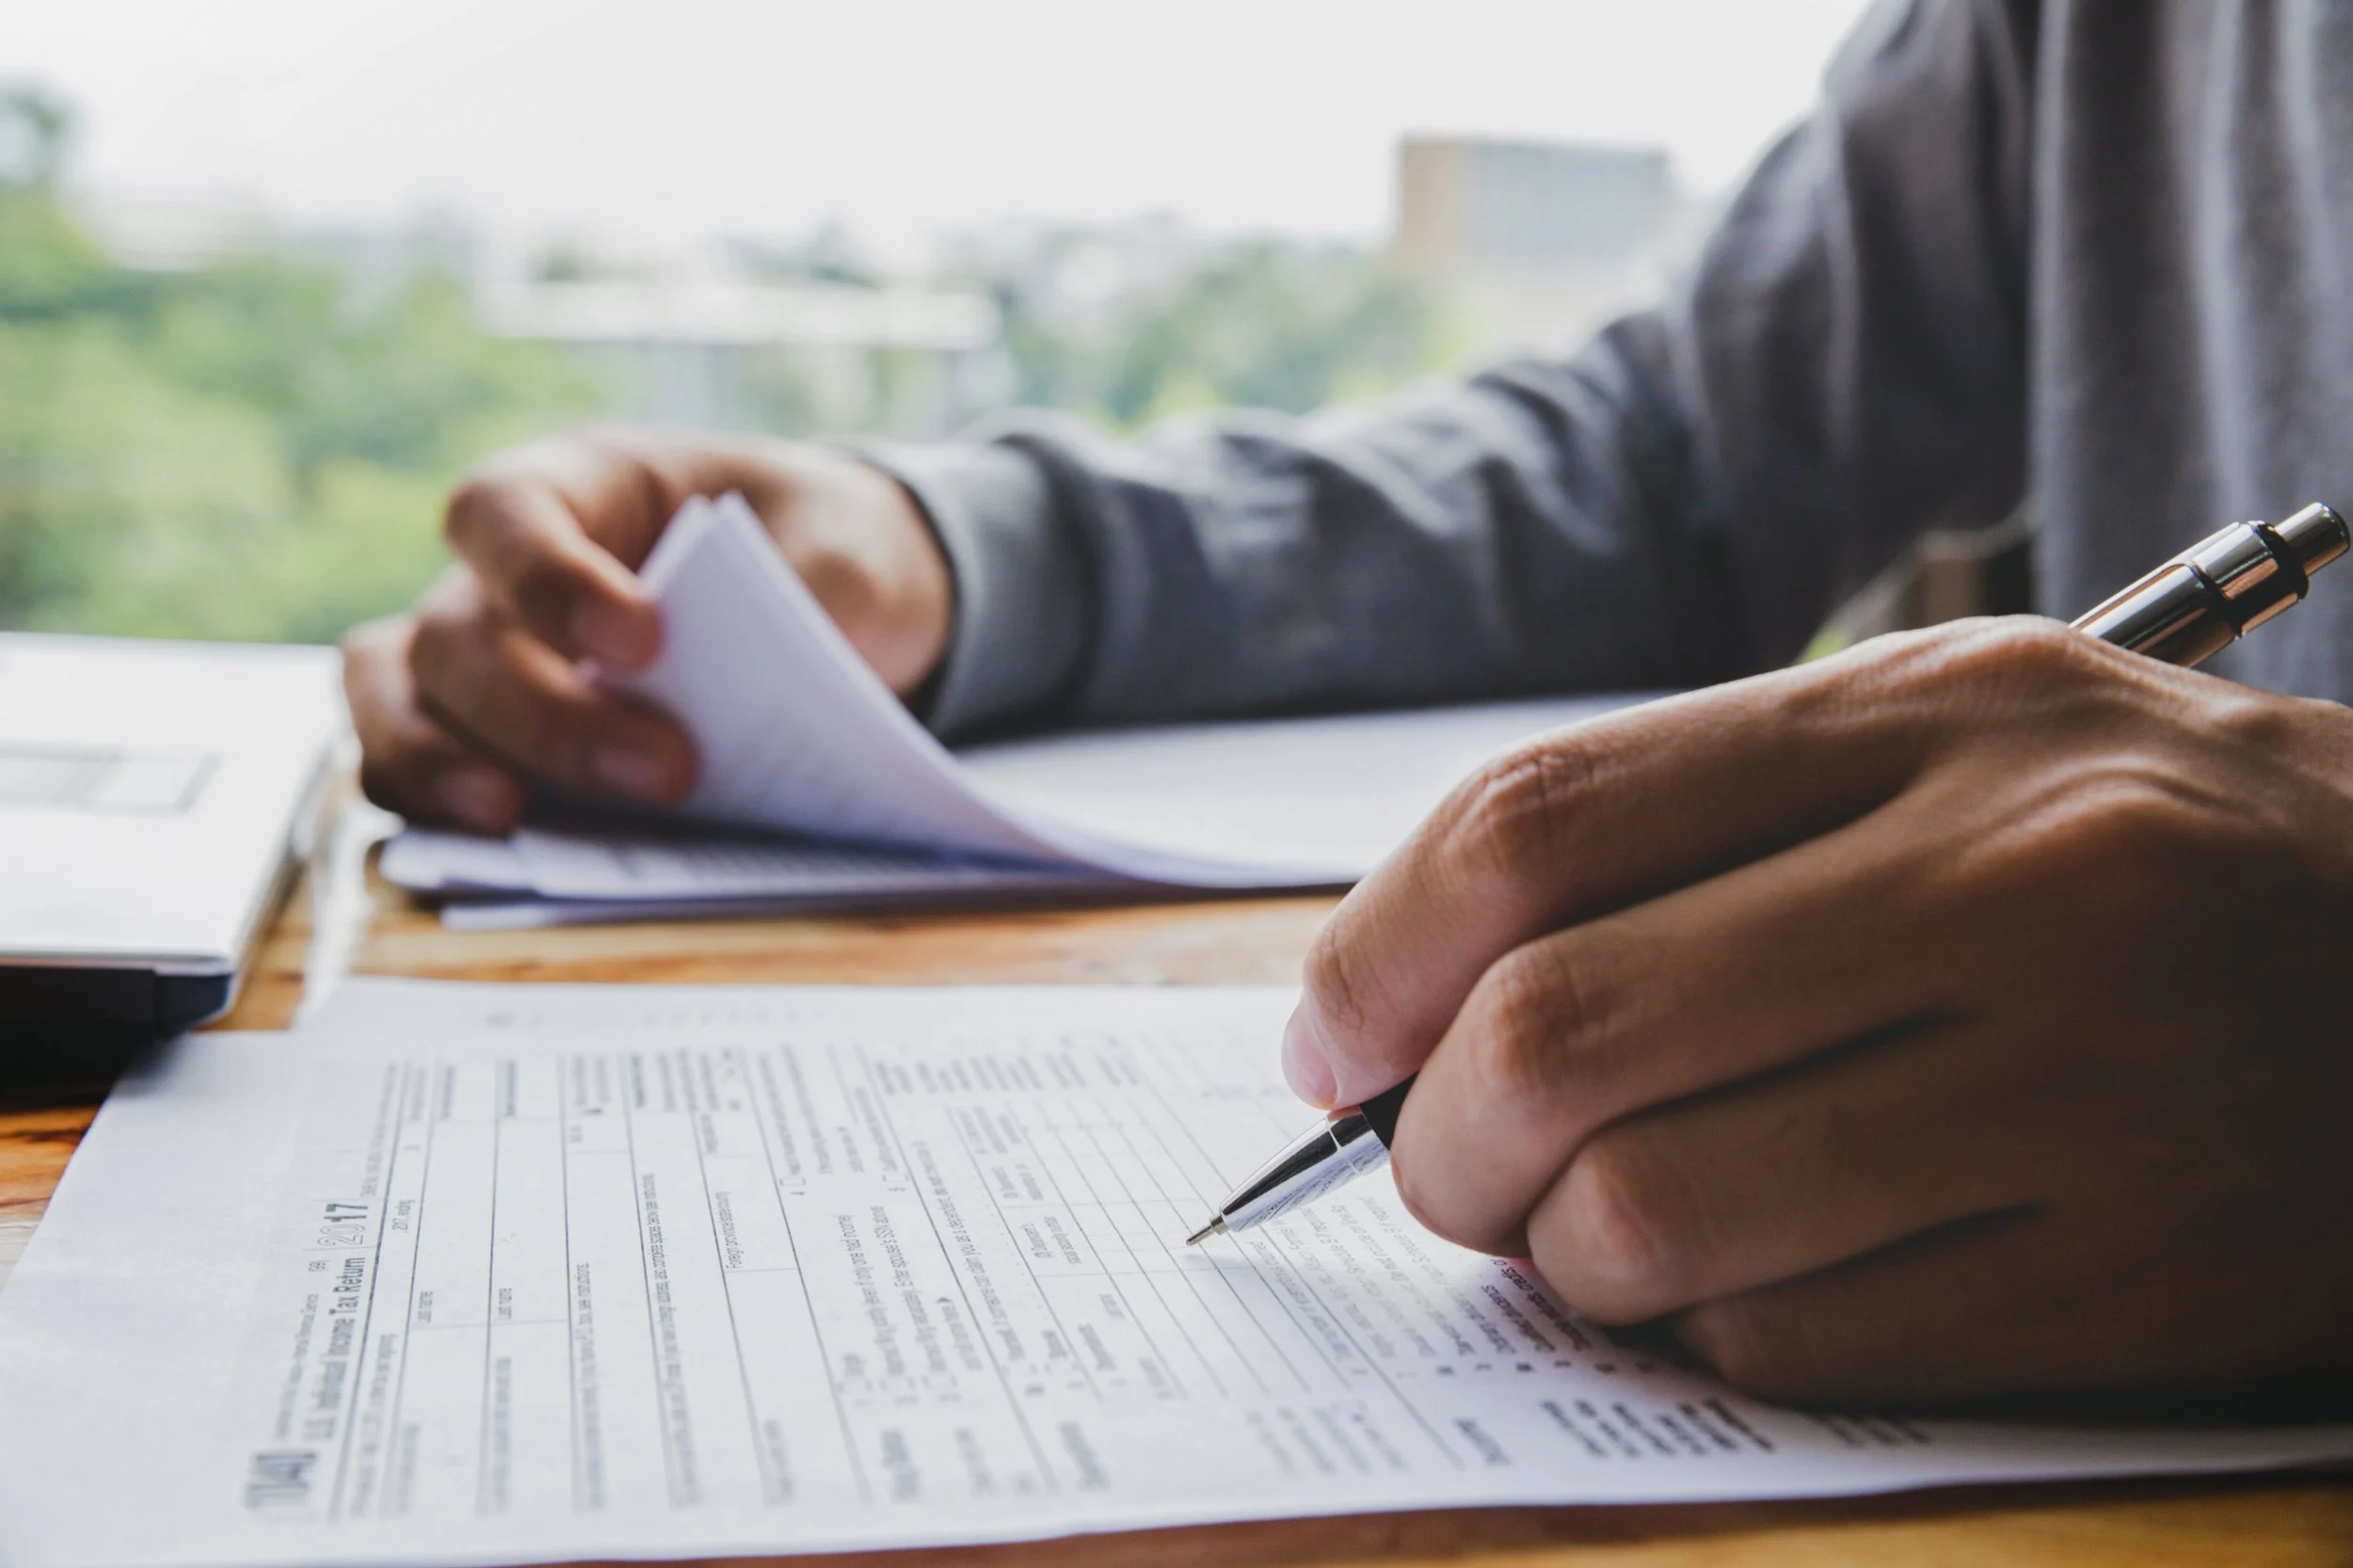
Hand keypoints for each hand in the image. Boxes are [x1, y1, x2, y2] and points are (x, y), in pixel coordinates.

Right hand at [342, 428, 952, 831]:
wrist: (834, 596)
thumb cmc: (820, 548)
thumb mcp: (851, 550)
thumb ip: (819, 598)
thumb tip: (774, 681)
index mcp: (584, 483)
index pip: (505, 512)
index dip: (548, 580)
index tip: (643, 643)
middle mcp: (502, 571)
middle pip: (456, 634)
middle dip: (549, 714)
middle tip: (668, 772)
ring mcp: (483, 658)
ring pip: (398, 703)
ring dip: (447, 766)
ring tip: (515, 821)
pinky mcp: (490, 741)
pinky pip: (415, 769)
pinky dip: (440, 810)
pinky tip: (504, 851)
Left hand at [1286, 618, 2352, 1404]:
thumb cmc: (2143, 850)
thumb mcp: (1942, 742)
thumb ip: (1682, 836)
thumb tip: (1396, 1005)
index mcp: (1929, 715)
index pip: (1535, 823)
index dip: (1371, 953)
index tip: (1333, 1041)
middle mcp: (2011, 881)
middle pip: (1558, 1029)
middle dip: (1431, 1140)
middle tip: (1437, 1165)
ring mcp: (2086, 1088)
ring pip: (1651, 1217)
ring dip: (1559, 1255)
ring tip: (1593, 1226)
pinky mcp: (2136, 1278)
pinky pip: (1792, 1346)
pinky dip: (1705, 1336)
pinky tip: (1747, 1281)